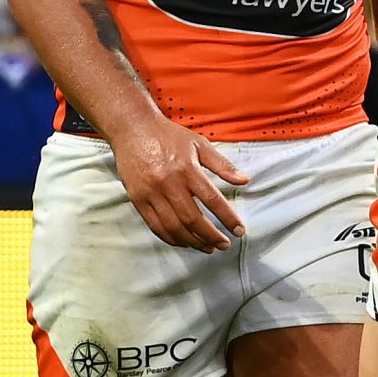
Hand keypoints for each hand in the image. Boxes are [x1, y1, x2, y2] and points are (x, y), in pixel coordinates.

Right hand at [115, 118, 250, 250]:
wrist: (133, 129)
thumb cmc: (169, 135)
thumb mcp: (199, 144)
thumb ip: (222, 164)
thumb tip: (244, 180)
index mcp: (187, 169)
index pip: (212, 199)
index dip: (227, 218)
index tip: (239, 231)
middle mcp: (168, 183)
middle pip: (192, 219)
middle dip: (211, 236)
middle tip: (224, 245)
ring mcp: (151, 194)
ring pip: (173, 227)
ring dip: (193, 242)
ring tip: (207, 247)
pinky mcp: (138, 200)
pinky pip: (155, 226)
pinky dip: (171, 238)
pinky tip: (184, 242)